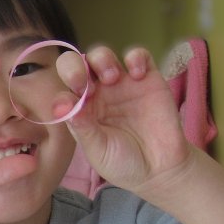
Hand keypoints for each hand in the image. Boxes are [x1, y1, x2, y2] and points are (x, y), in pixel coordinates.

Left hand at [64, 45, 193, 193]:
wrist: (160, 168)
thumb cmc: (123, 162)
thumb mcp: (98, 150)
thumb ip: (82, 128)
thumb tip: (64, 105)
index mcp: (80, 111)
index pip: (63, 92)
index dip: (63, 94)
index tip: (71, 106)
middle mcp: (97, 94)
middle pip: (76, 65)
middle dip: (73, 67)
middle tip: (84, 84)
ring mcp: (121, 84)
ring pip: (102, 55)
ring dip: (101, 59)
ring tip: (111, 78)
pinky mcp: (147, 78)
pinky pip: (138, 55)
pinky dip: (135, 57)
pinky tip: (138, 74)